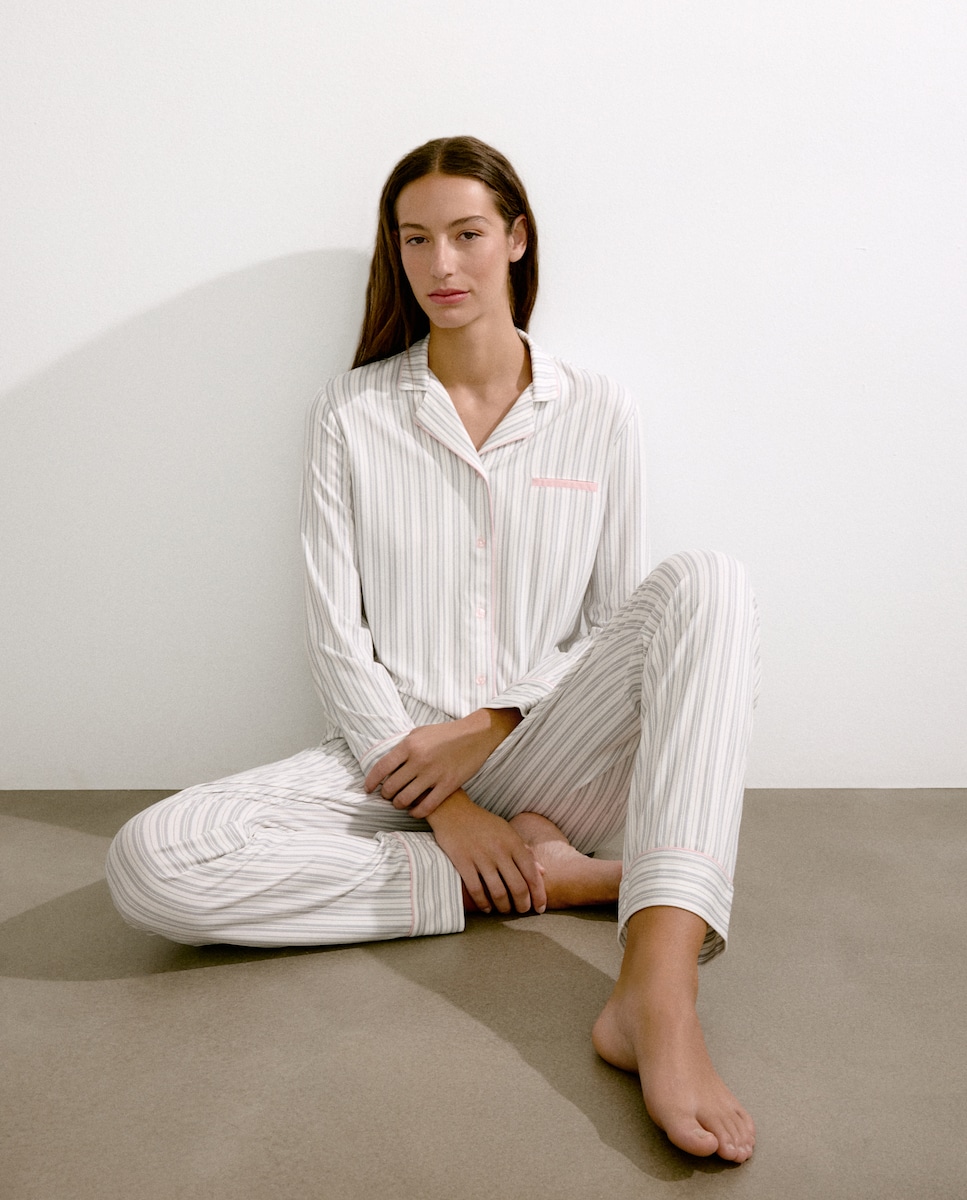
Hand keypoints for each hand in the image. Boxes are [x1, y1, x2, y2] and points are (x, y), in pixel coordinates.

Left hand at [364, 708, 521, 818]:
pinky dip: (416, 813)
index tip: (368, 789)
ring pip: (405, 799)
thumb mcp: (419, 733)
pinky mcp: (448, 785)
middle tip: (387, 796)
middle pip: (391, 787)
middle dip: (386, 795)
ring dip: (399, 804)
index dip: (371, 782)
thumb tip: (386, 763)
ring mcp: (433, 774)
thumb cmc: (445, 733)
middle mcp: (419, 760)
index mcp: (409, 745)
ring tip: (400, 803)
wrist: (475, 735)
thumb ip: (402, 748)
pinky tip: (414, 811)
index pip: (381, 768)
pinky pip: (426, 806)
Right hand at [427, 791, 546, 914]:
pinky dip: (483, 903)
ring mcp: (481, 857)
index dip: (538, 894)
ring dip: (504, 907)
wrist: (453, 810)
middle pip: (518, 887)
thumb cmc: (483, 823)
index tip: (540, 908)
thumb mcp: (507, 832)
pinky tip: (486, 907)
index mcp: (513, 842)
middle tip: (522, 911)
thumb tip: (542, 871)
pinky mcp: (463, 862)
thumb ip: (525, 852)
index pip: (532, 874)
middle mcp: (500, 850)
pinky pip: (476, 890)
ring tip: (504, 910)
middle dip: (522, 905)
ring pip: (498, 892)